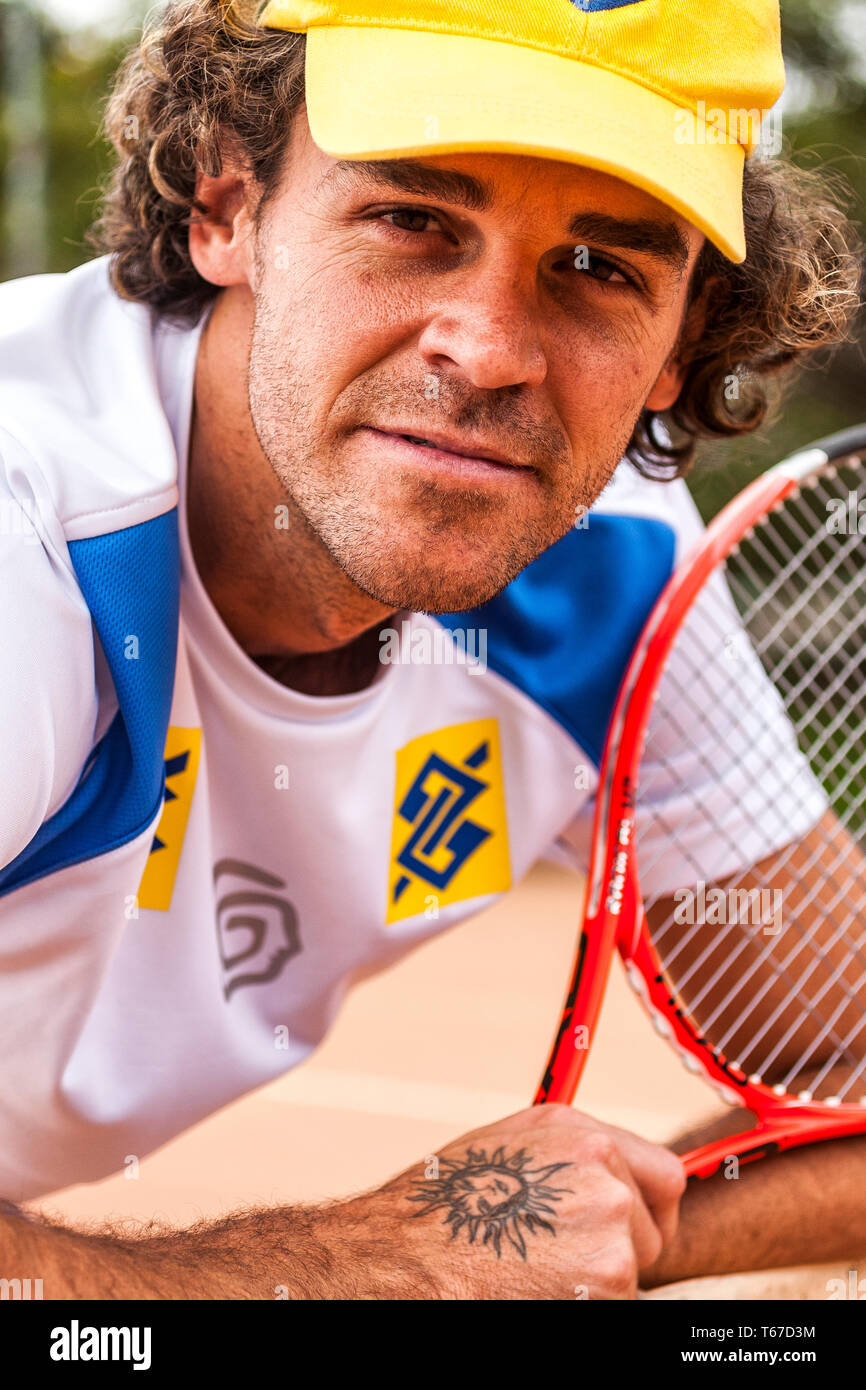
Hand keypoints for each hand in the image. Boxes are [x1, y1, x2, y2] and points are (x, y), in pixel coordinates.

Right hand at [340, 1104, 685, 1299]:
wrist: (404, 1261)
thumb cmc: (442, 1208)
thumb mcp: (509, 1147)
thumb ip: (571, 1152)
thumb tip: (616, 1171)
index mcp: (583, 1136)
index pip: (666, 1176)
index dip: (648, 1208)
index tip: (629, 1229)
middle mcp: (606, 1177)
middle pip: (650, 1234)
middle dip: (616, 1252)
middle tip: (557, 1261)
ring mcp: (612, 1234)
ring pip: (631, 1276)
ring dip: (596, 1285)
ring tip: (536, 1275)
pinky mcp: (609, 1285)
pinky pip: (614, 1305)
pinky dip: (584, 1306)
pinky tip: (536, 1295)